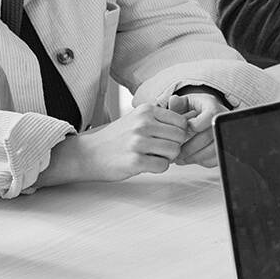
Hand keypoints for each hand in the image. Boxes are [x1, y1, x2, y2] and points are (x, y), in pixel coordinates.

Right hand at [42, 103, 189, 184]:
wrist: (88, 153)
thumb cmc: (116, 137)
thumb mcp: (137, 118)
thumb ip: (161, 118)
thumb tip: (190, 121)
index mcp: (146, 110)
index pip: (181, 121)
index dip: (177, 133)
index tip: (166, 138)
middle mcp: (143, 123)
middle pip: (180, 137)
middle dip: (173, 146)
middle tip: (159, 150)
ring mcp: (138, 142)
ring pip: (174, 152)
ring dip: (166, 158)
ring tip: (151, 156)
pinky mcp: (135, 161)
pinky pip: (163, 166)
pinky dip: (158, 168)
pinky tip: (145, 164)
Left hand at [166, 92, 228, 167]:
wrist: (207, 113)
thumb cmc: (194, 108)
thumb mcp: (186, 102)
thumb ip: (178, 103)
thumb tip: (173, 100)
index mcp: (213, 106)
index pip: (209, 116)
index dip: (195, 126)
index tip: (181, 133)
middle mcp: (222, 120)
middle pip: (210, 136)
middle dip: (190, 147)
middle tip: (176, 154)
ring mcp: (225, 133)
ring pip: (214, 150)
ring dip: (195, 157)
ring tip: (180, 159)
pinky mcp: (225, 146)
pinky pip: (216, 158)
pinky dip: (202, 161)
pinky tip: (190, 159)